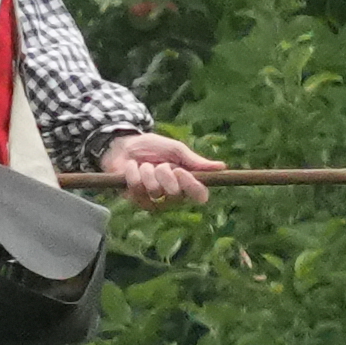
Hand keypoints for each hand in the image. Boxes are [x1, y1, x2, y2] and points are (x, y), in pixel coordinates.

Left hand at [101, 130, 220, 209]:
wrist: (124, 144)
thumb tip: (221, 167)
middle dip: (165, 172)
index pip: (199, 195)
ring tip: (144, 164)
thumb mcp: (175, 149)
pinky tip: (132, 167)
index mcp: (186, 183)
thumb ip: (195, 161)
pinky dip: (134, 172)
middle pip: (176, 192)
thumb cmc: (153, 147)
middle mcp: (172, 195)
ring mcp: (153, 200)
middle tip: (160, 163)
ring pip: (155, 190)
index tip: (181, 171)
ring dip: (148, 171)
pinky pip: (137, 187)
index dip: (191, 186)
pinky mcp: (135, 199)